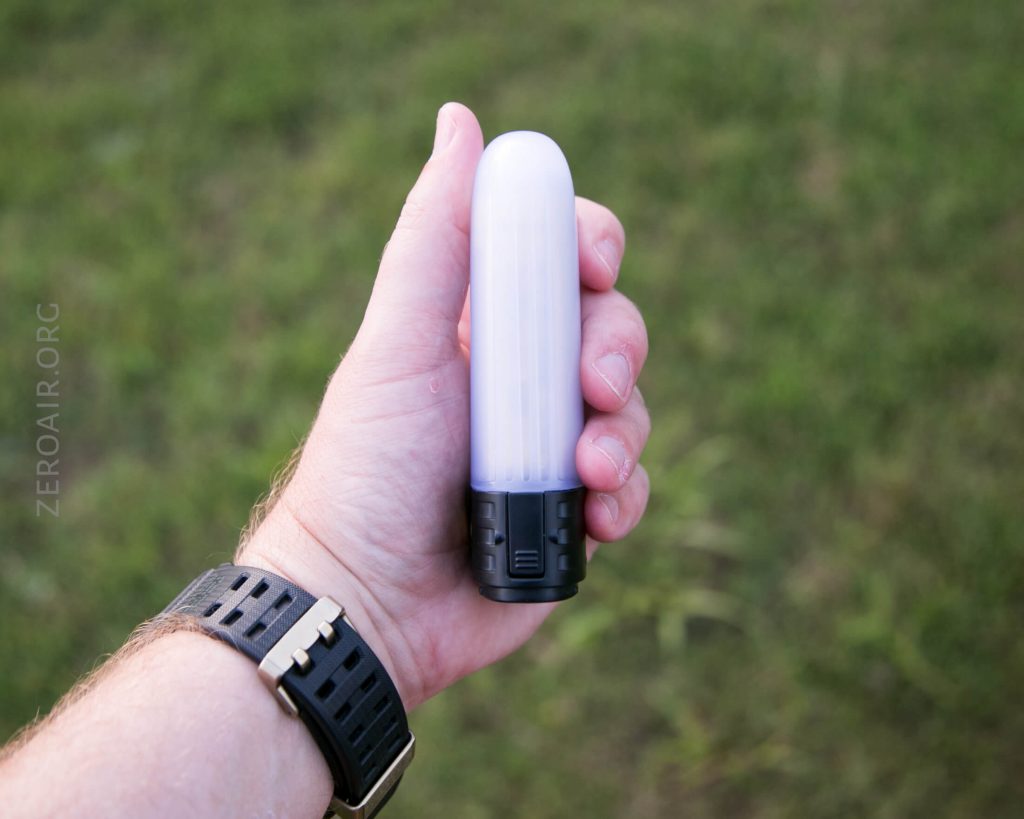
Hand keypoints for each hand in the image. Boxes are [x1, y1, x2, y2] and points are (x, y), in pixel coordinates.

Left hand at [239, 103, 650, 709]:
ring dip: (623, 432)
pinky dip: (624, 496)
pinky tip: (593, 517)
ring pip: (631, 407)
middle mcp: (522, 379)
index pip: (559, 258)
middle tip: (591, 386)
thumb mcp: (397, 341)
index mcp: (480, 326)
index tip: (594, 263)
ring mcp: (550, 445)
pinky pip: (632, 486)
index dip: (591, 245)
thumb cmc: (366, 467)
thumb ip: (437, 236)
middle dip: (618, 347)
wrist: (366, 601)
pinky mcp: (573, 512)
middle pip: (612, 326)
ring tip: (584, 472)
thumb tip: (461, 119)